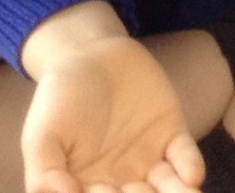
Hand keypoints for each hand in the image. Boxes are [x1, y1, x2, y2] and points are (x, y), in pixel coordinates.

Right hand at [20, 29, 202, 192]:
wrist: (90, 55)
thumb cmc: (59, 99)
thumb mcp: (41, 137)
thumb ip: (44, 173)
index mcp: (85, 187)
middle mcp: (119, 182)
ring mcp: (148, 160)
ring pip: (165, 188)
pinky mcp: (171, 135)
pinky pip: (184, 157)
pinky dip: (189, 167)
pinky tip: (193, 176)